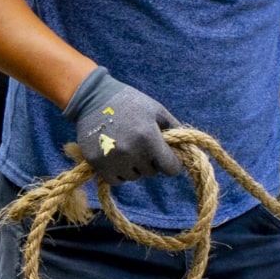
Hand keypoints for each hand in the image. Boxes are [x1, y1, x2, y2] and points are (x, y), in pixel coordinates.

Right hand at [61, 68, 184, 184]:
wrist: (92, 97)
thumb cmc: (128, 101)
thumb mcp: (155, 109)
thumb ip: (174, 127)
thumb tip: (187, 146)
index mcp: (149, 138)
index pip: (171, 168)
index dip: (171, 163)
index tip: (165, 156)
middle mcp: (132, 152)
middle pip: (151, 173)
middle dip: (150, 162)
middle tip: (140, 146)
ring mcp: (113, 159)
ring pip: (133, 177)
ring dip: (133, 168)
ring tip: (126, 149)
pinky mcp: (97, 163)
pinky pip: (116, 180)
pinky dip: (118, 173)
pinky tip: (115, 158)